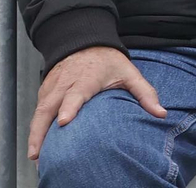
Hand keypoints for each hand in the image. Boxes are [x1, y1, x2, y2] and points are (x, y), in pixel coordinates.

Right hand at [27, 46, 164, 159]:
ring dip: (34, 133)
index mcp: (87, 78)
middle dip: (41, 130)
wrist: (84, 40)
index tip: (65, 122)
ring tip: (35, 155)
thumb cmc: (108, 60)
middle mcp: (66, 83)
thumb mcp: (130, 73)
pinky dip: (34, 127)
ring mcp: (52, 87)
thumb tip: (161, 114)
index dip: (70, 107)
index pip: (76, 94)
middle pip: (49, 107)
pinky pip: (37, 110)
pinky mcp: (44, 91)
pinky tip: (36, 145)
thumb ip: (145, 93)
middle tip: (37, 153)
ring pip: (39, 111)